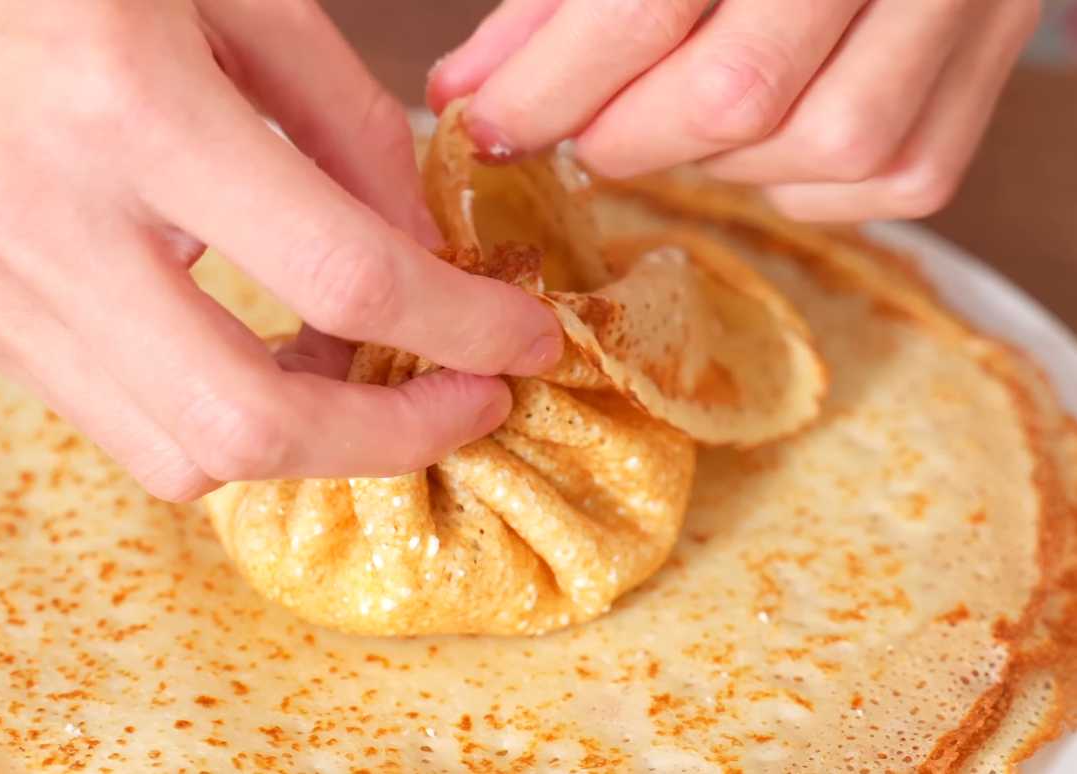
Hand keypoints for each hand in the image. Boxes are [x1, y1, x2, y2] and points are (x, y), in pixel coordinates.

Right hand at [0, 0, 562, 499]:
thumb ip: (346, 129)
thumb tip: (424, 254)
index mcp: (130, 110)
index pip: (340, 276)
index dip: (461, 329)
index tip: (523, 345)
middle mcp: (46, 222)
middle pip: (249, 425)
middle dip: (390, 439)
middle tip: (461, 403)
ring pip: (177, 456)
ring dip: (302, 440)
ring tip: (356, 374)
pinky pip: (116, 422)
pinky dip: (212, 415)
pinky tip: (251, 351)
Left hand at [428, 0, 1040, 220]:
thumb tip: (466, 91)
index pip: (647, 5)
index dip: (548, 86)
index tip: (485, 126)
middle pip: (736, 93)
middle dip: (625, 134)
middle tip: (578, 129)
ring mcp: (967, 1)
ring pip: (822, 145)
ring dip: (716, 159)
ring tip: (673, 116)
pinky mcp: (994, 66)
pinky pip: (888, 175)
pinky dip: (799, 177)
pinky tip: (763, 132)